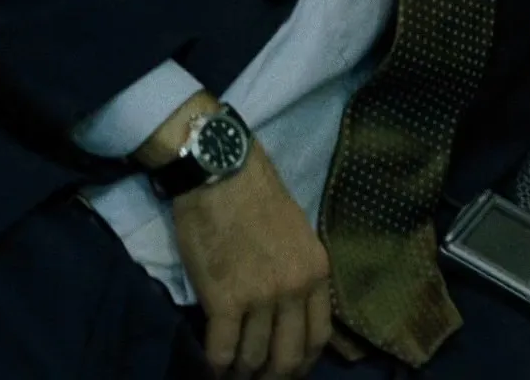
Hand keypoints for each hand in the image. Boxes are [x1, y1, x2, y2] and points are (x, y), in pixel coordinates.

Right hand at [173, 143, 332, 378]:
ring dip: (242, 375)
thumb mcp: (298, 233)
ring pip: (255, 358)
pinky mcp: (224, 298)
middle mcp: (294, 289)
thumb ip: (300, 271)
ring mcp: (261, 296)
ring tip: (230, 376)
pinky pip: (223, 349)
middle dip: (273, 378)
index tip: (286, 369)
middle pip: (289, 357)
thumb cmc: (254, 193)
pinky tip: (211, 367)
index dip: (301, 363)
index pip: (318, 337)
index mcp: (316, 272)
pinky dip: (217, 365)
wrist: (220, 170)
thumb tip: (292, 308)